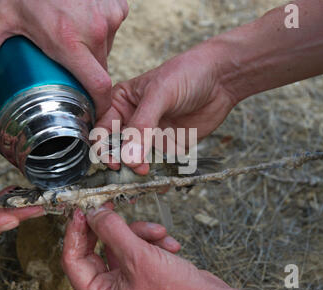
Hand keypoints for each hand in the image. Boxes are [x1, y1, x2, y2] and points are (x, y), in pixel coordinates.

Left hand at [0, 0, 128, 116]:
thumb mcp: (1, 17)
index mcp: (68, 42)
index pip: (98, 86)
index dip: (101, 104)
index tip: (95, 111)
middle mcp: (94, 31)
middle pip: (101, 70)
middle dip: (89, 74)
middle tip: (69, 64)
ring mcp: (110, 18)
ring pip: (107, 50)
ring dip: (93, 52)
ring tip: (73, 37)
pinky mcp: (118, 7)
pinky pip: (113, 30)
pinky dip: (101, 32)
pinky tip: (84, 21)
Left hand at [62, 206, 265, 289]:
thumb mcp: (138, 257)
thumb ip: (112, 232)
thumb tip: (93, 213)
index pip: (73, 259)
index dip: (76, 232)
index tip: (82, 210)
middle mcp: (112, 289)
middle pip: (99, 248)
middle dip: (114, 228)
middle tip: (111, 208)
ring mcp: (130, 280)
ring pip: (123, 244)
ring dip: (142, 234)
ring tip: (159, 234)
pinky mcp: (147, 272)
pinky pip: (142, 248)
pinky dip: (155, 243)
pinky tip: (171, 247)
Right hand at [95, 40, 238, 173]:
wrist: (221, 79)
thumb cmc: (186, 73)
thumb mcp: (160, 94)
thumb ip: (143, 125)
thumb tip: (129, 157)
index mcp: (120, 103)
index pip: (101, 129)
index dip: (102, 147)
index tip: (113, 160)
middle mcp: (131, 122)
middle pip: (116, 149)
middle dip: (120, 163)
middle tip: (130, 171)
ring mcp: (149, 136)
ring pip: (134, 161)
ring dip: (136, 173)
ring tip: (145, 176)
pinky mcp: (167, 147)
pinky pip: (157, 166)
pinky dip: (157, 176)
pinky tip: (160, 182)